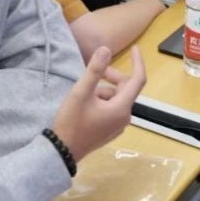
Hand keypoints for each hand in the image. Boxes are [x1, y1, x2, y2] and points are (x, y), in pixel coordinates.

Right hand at [52, 46, 145, 162]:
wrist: (61, 152)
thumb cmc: (71, 122)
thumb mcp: (81, 93)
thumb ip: (95, 70)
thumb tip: (106, 50)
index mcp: (122, 107)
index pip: (138, 79)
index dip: (138, 62)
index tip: (134, 48)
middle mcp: (124, 117)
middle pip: (125, 88)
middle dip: (112, 77)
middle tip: (94, 72)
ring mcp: (118, 126)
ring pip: (116, 99)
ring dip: (103, 90)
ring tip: (84, 93)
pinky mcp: (110, 131)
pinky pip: (112, 109)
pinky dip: (103, 101)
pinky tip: (86, 104)